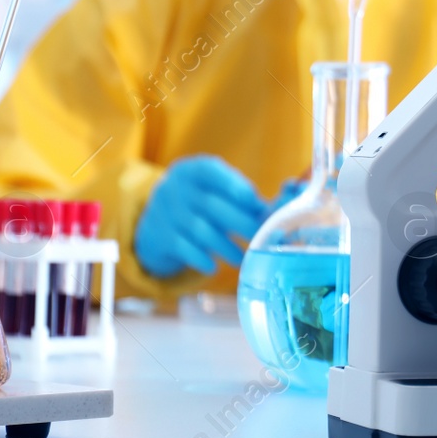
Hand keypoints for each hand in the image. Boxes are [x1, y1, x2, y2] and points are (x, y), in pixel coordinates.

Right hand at [134, 155, 266, 277]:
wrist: (155, 221)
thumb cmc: (200, 203)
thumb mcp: (214, 189)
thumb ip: (243, 194)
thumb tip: (281, 203)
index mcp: (192, 170)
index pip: (210, 170)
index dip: (233, 184)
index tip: (254, 201)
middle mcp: (175, 188)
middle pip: (211, 205)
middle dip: (240, 223)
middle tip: (259, 236)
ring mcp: (164, 212)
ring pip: (200, 230)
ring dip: (225, 247)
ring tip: (241, 258)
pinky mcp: (159, 237)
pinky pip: (184, 249)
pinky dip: (201, 259)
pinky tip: (214, 267)